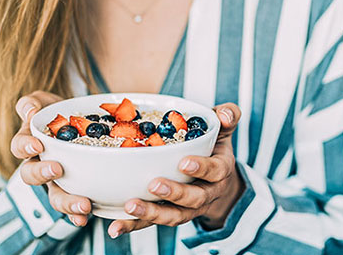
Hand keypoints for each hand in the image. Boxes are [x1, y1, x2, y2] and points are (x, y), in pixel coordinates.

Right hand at [10, 91, 91, 225]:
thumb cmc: (57, 112)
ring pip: (54, 196)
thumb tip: (30, 111)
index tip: (37, 144)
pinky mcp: (75, 190)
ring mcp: (57, 181)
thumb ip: (32, 104)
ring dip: (66, 203)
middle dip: (42, 175)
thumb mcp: (45, 102)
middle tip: (58, 170)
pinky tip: (86, 217)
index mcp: (29, 144)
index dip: (24, 146)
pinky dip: (78, 215)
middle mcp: (39, 166)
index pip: (19, 146)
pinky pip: (73, 207)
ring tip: (83, 205)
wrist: (81, 123)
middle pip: (31, 176)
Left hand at [108, 103, 243, 237]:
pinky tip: (116, 227)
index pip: (215, 171)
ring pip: (173, 216)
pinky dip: (133, 226)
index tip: (184, 162)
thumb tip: (226, 113)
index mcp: (220, 171)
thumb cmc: (213, 146)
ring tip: (130, 207)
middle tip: (154, 184)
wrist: (214, 178)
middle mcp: (206, 194)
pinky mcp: (167, 215)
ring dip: (152, 214)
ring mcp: (187, 208)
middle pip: (194, 199)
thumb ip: (227, 116)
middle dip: (174, 194)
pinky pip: (151, 224)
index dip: (201, 168)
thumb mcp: (222, 129)